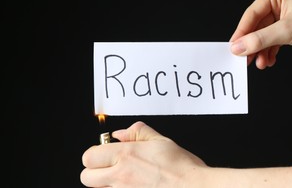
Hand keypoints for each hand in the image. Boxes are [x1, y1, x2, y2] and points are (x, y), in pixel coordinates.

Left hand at [80, 121, 206, 186]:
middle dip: (95, 171)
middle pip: (86, 177)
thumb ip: (138, 133)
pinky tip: (135, 186)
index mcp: (126, 155)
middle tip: (112, 167)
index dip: (96, 154)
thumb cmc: (182, 167)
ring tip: (127, 179)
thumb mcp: (161, 141)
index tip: (106, 153)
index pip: (89, 156)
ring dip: (107, 184)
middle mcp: (120, 176)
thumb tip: (119, 134)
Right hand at [230, 0, 291, 68]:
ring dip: (259, 51)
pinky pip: (269, 42)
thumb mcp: (287, 32)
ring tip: (259, 63)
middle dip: (251, 44)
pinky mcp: (286, 31)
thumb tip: (238, 47)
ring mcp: (282, 17)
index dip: (242, 31)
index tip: (234, 47)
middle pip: (256, 26)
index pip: (252, 13)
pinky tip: (268, 61)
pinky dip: (267, 53)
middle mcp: (279, 2)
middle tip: (243, 59)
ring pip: (262, 36)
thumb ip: (260, 39)